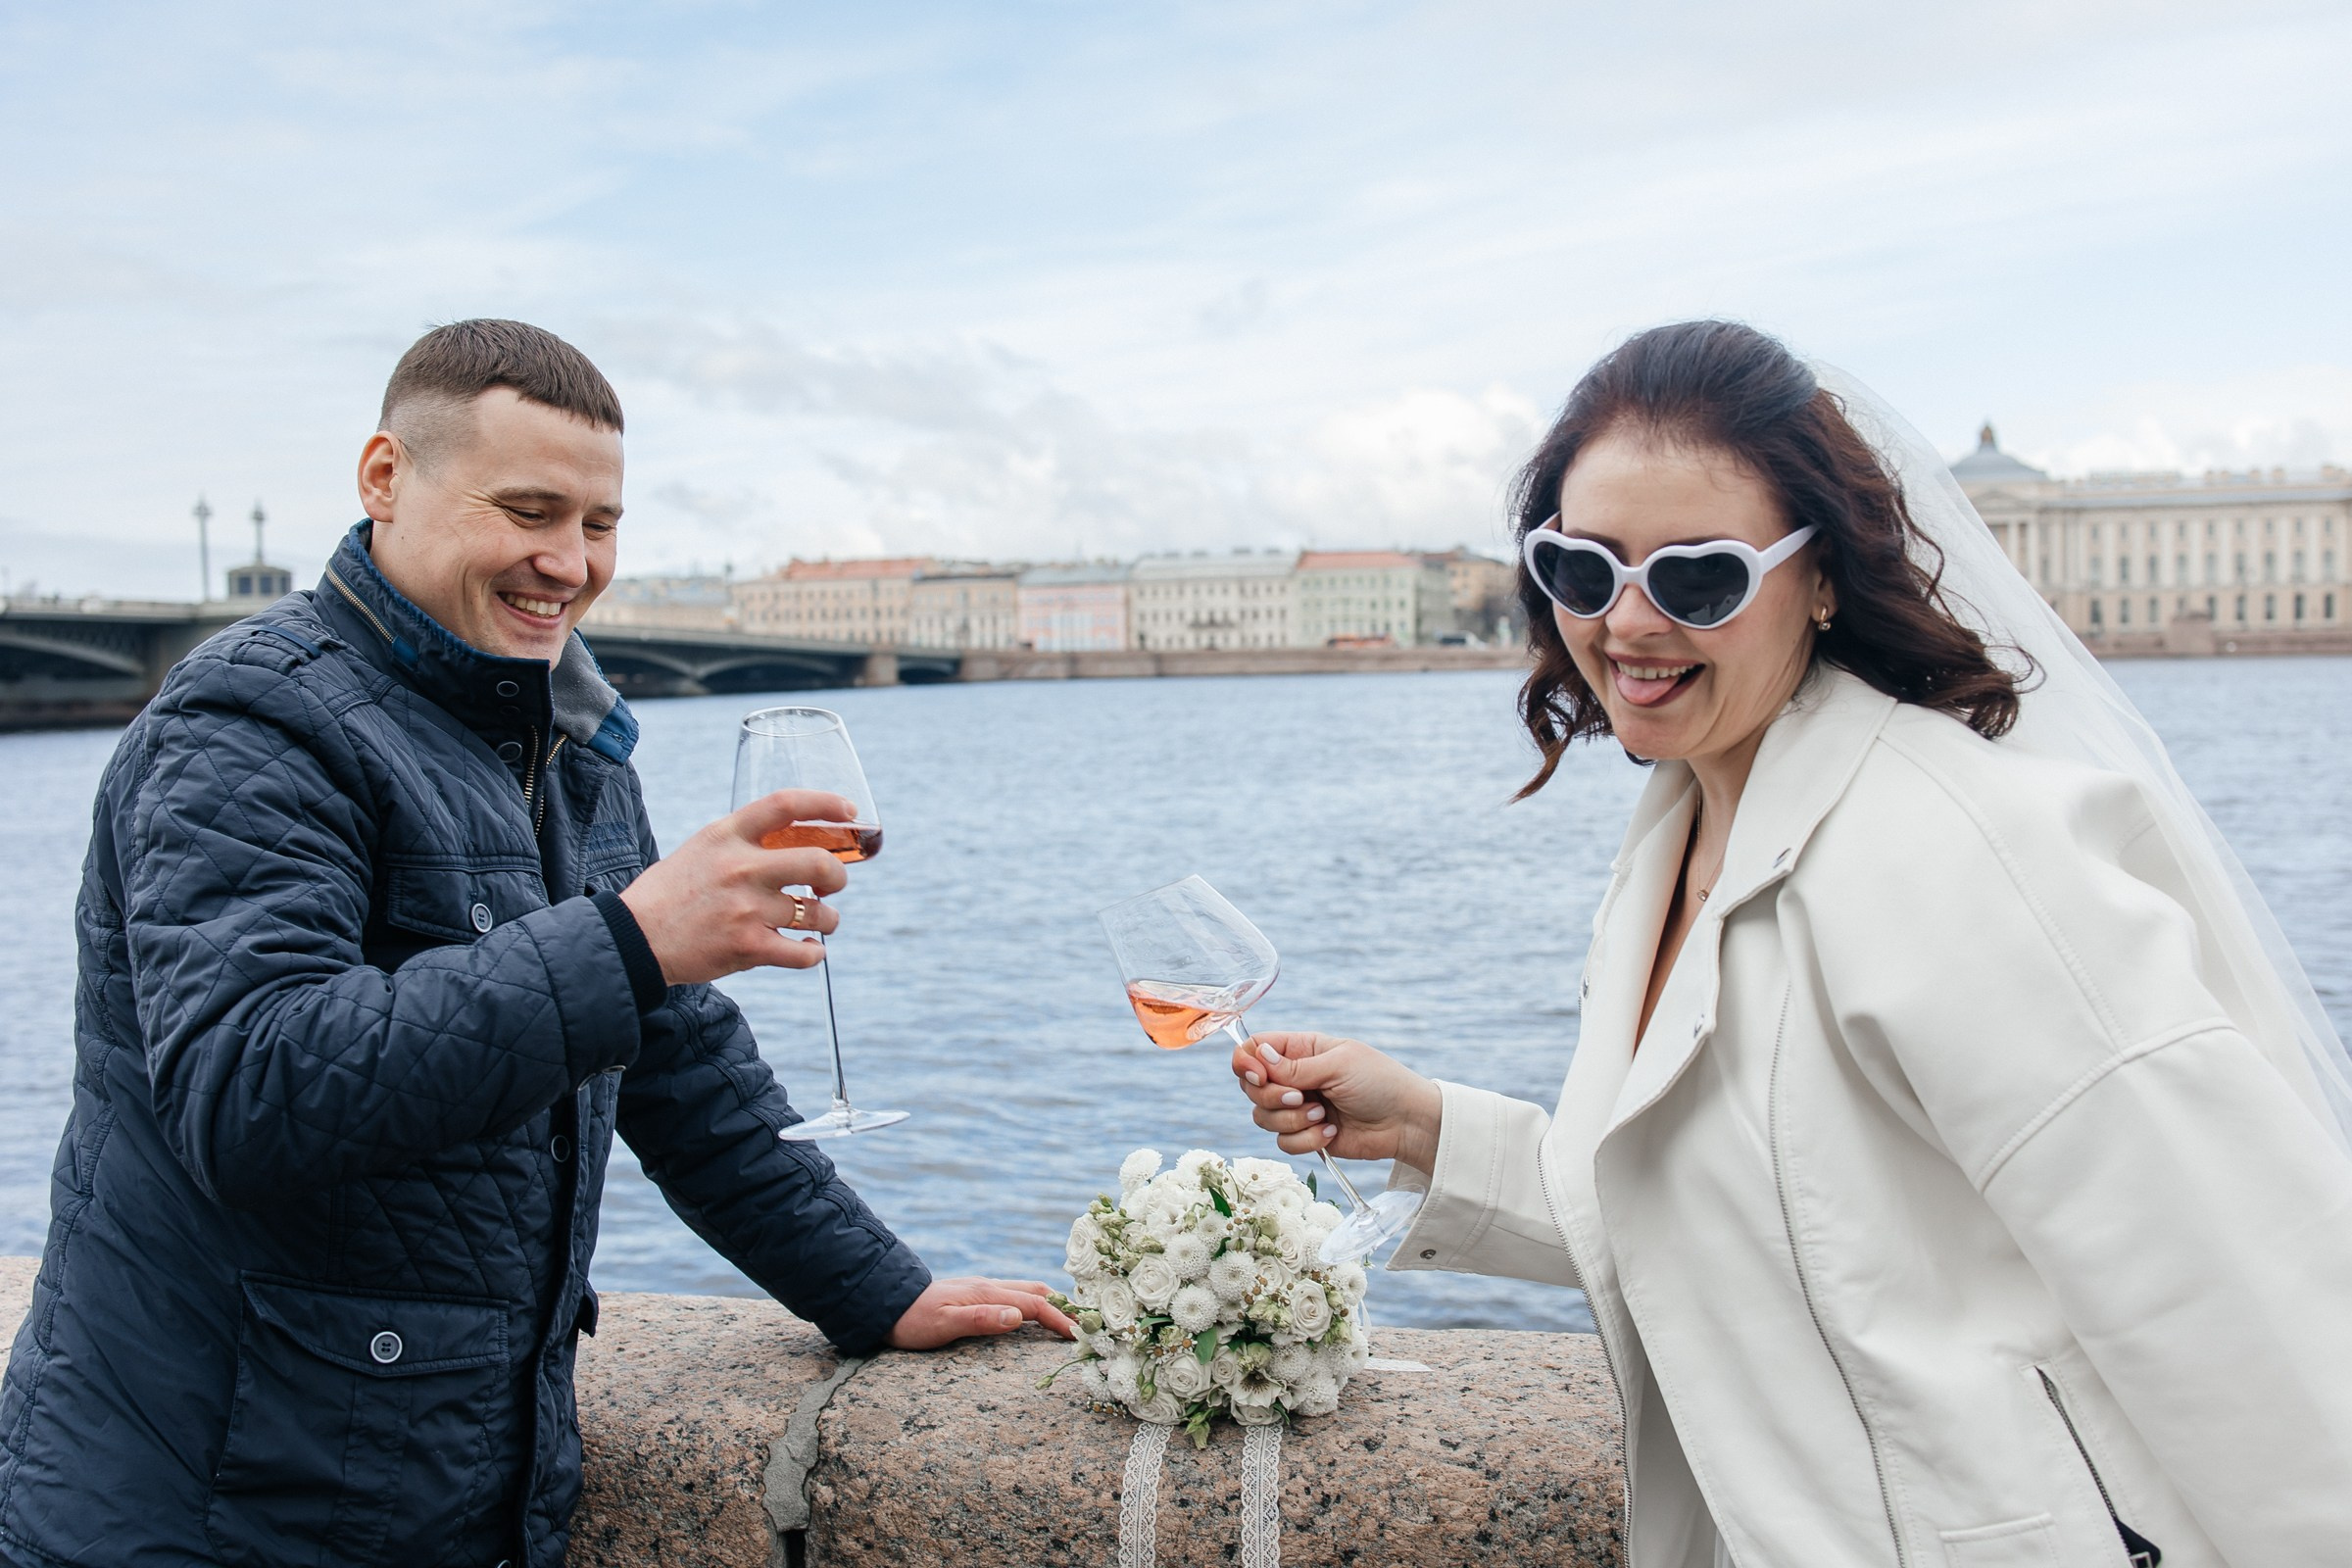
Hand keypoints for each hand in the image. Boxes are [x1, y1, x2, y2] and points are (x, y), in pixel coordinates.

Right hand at [616, 790, 854, 985]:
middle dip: (838, 876)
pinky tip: (809, 950)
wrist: (633, 938)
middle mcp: (741, 868)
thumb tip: (796, 841)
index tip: (850, 811)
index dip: (827, 803)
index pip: (786, 805)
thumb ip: (743, 842)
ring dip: (827, 919)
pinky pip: (804, 954)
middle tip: (833, 884)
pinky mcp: (747, 948)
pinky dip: (814, 954)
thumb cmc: (670, 892)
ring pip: (817, 913)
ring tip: (818, 921)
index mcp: (727, 835)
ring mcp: (746, 909)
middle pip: (818, 862)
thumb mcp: (702, 848)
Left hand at [886, 1277, 1076, 1349]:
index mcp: (985, 1293)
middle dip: (1063, 1305)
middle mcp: (988, 1286)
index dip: (1059, 1318)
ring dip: (1050, 1302)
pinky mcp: (974, 1295)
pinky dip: (1034, 1302)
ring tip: (1067, 1318)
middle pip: (1036, 1290)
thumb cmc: (912, 1320)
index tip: (1079, 1334)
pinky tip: (1033, 1314)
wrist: (885, 1303)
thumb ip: (980, 1319)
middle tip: (1085, 1324)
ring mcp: (981, 1289)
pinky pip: (1014, 1294)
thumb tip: (1017, 1316)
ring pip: (1026, 1290)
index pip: (1033, 1304)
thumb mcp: (943, 1325)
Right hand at [1231, 1031, 1443, 1174]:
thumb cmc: (1380, 1082)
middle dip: (1272, 1097)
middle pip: (1251, 1088)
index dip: (1247, 1063)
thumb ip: (1295, 1066)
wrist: (1406, 1123)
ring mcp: (1298, 1107)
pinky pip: (1283, 1143)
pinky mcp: (1306, 1135)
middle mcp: (1294, 1077)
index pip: (1255, 1049)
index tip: (1259, 1076)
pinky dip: (1306, 1140)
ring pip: (1263, 1118)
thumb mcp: (1338, 1065)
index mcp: (1301, 1049)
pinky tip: (1331, 1132)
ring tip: (1323, 1116)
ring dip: (1292, 1121)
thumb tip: (1258, 1055)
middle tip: (1301, 1097)